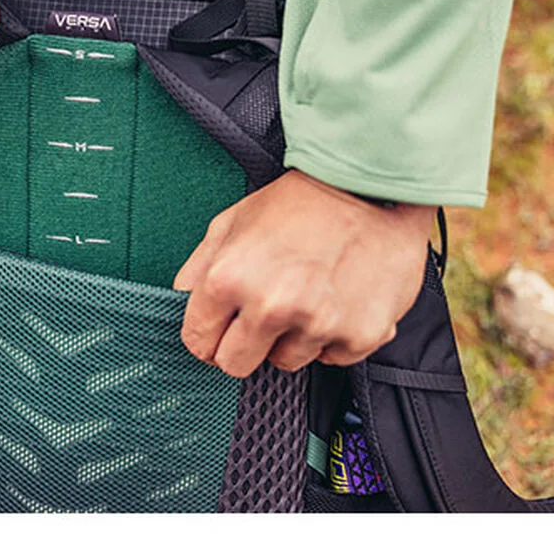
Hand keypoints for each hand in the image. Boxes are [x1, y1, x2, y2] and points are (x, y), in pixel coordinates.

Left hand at [173, 170, 435, 376]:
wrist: (372, 188)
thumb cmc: (301, 202)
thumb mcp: (234, 221)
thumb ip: (199, 266)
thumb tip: (181, 299)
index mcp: (231, 278)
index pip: (199, 343)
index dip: (208, 336)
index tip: (221, 330)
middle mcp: (273, 306)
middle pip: (235, 365)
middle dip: (244, 345)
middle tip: (264, 316)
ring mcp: (319, 324)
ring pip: (286, 362)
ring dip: (292, 338)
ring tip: (309, 295)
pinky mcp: (360, 335)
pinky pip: (332, 358)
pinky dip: (333, 337)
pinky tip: (338, 300)